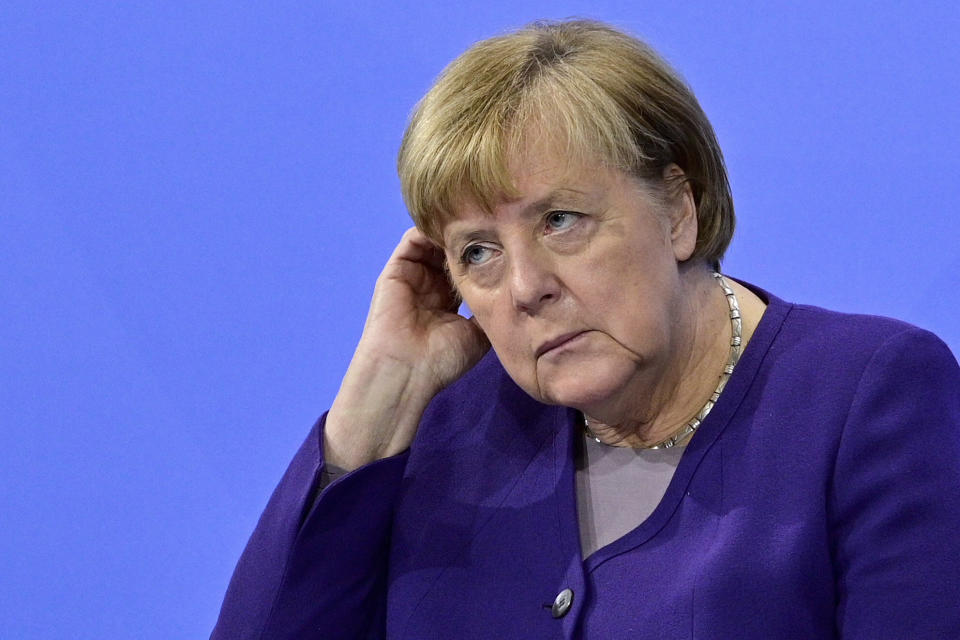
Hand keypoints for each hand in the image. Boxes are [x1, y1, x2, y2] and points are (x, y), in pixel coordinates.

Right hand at [324, 228, 489, 469]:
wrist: (407, 370)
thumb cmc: (441, 360)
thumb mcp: (477, 334)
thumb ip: (490, 310)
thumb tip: (511, 292)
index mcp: (448, 302)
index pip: (467, 270)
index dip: (485, 257)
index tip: (507, 245)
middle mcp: (430, 286)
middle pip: (451, 253)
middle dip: (471, 240)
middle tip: (494, 225)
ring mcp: (413, 276)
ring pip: (433, 242)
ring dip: (452, 232)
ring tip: (475, 222)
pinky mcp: (396, 269)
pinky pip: (413, 239)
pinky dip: (430, 229)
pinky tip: (452, 227)